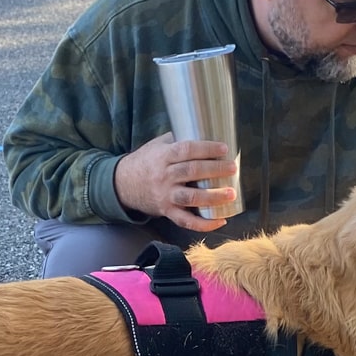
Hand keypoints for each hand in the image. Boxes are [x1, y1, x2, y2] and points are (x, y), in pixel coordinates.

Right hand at [113, 132, 240, 229]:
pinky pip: (186, 221)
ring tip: (231, 194)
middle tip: (232, 168)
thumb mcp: (156, 145)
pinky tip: (220, 221)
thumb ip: (177, 139)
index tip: (223, 149)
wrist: (122, 185)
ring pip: (191, 198)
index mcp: (162, 156)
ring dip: (213, 197)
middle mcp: (164, 176)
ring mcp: (166, 196)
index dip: (206, 149)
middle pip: (192, 172)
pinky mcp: (167, 211)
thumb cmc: (145, 162)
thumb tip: (204, 130)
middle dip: (215, 170)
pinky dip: (204, 224)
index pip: (186, 150)